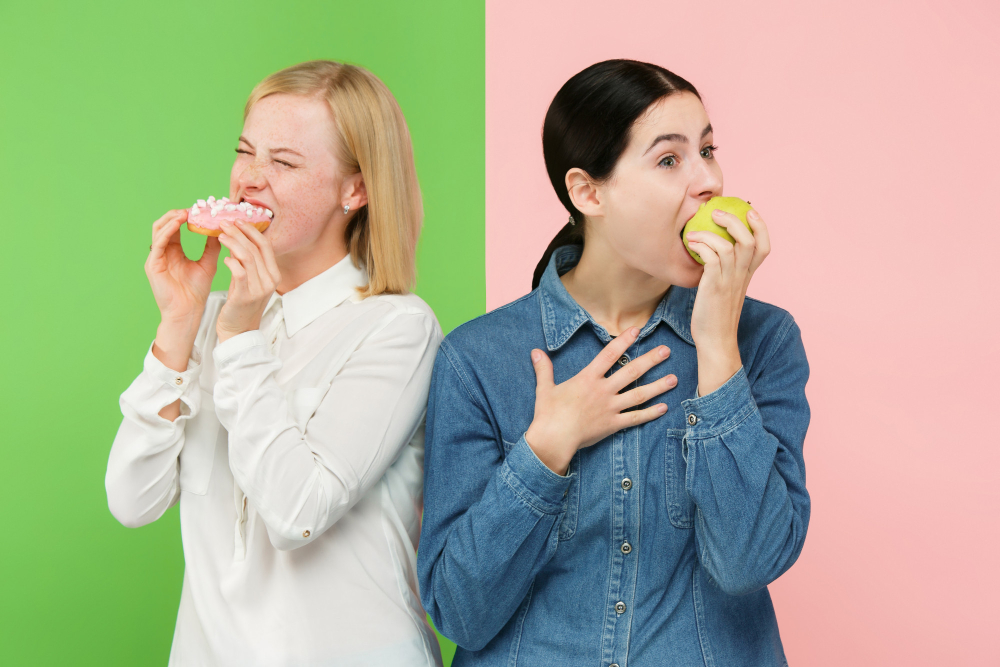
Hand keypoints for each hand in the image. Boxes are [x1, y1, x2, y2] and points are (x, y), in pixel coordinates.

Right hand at [146, 209, 220, 372]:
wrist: (188, 312)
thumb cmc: (196, 292)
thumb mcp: (208, 263)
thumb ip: (212, 246)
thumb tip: (222, 229)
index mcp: (174, 251)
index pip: (177, 227)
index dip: (187, 216)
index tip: (202, 208)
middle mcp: (163, 252)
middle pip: (165, 224)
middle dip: (178, 213)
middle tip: (195, 206)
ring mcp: (156, 257)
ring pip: (159, 229)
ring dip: (172, 218)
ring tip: (187, 212)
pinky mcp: (152, 264)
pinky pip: (158, 242)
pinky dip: (168, 230)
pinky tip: (179, 223)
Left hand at [216, 219, 280, 342]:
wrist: (238, 332)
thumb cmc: (241, 305)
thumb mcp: (249, 280)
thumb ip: (248, 262)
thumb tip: (238, 239)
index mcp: (274, 275)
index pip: (265, 246)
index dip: (251, 231)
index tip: (237, 220)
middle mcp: (270, 281)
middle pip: (256, 248)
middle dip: (239, 232)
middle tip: (224, 222)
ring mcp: (259, 289)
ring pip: (247, 257)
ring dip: (232, 243)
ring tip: (220, 234)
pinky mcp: (245, 296)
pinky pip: (239, 273)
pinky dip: (231, 261)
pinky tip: (223, 257)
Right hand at [524, 327, 676, 474]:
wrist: (553, 439)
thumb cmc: (547, 414)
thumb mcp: (544, 388)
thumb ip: (544, 369)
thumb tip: (536, 352)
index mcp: (587, 378)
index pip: (609, 354)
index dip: (624, 341)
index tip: (637, 330)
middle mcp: (603, 390)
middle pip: (631, 371)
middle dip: (650, 360)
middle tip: (667, 351)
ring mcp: (610, 408)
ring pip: (639, 394)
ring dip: (657, 386)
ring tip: (673, 378)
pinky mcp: (613, 425)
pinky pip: (635, 418)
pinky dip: (650, 413)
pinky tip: (663, 408)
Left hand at [685, 207, 770, 394]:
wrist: (714, 341)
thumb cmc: (714, 317)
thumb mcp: (723, 290)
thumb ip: (723, 272)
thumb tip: (709, 252)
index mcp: (748, 276)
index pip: (764, 246)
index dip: (760, 226)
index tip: (749, 212)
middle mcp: (742, 275)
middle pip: (749, 239)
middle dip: (734, 220)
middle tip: (715, 212)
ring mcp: (729, 280)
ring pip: (730, 245)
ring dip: (710, 231)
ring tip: (693, 231)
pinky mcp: (714, 286)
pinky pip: (712, 256)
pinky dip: (701, 244)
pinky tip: (690, 244)